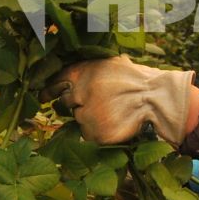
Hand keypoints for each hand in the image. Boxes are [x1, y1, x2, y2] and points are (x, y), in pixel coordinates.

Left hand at [54, 55, 195, 144]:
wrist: (155, 98)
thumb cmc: (136, 79)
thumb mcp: (109, 65)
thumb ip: (88, 72)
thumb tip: (67, 81)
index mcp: (82, 73)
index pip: (56, 81)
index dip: (49, 90)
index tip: (43, 97)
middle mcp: (79, 93)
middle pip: (66, 103)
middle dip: (75, 104)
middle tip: (88, 105)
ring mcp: (86, 116)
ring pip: (79, 120)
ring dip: (89, 118)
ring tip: (110, 112)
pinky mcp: (95, 134)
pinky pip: (89, 135)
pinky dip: (98, 131)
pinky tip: (113, 123)